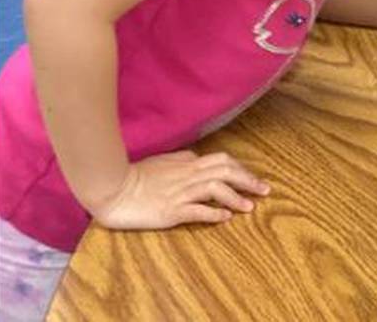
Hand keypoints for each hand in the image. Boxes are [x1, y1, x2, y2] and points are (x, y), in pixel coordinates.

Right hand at [88, 150, 269, 230]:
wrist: (111, 188)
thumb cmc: (134, 176)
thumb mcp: (162, 161)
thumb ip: (181, 158)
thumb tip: (197, 157)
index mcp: (187, 163)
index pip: (222, 161)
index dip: (241, 169)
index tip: (254, 179)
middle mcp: (187, 176)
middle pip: (226, 171)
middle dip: (248, 180)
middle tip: (265, 190)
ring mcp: (179, 193)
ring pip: (216, 188)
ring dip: (235, 197)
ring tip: (249, 207)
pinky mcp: (170, 211)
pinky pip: (197, 210)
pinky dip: (214, 213)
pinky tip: (225, 218)